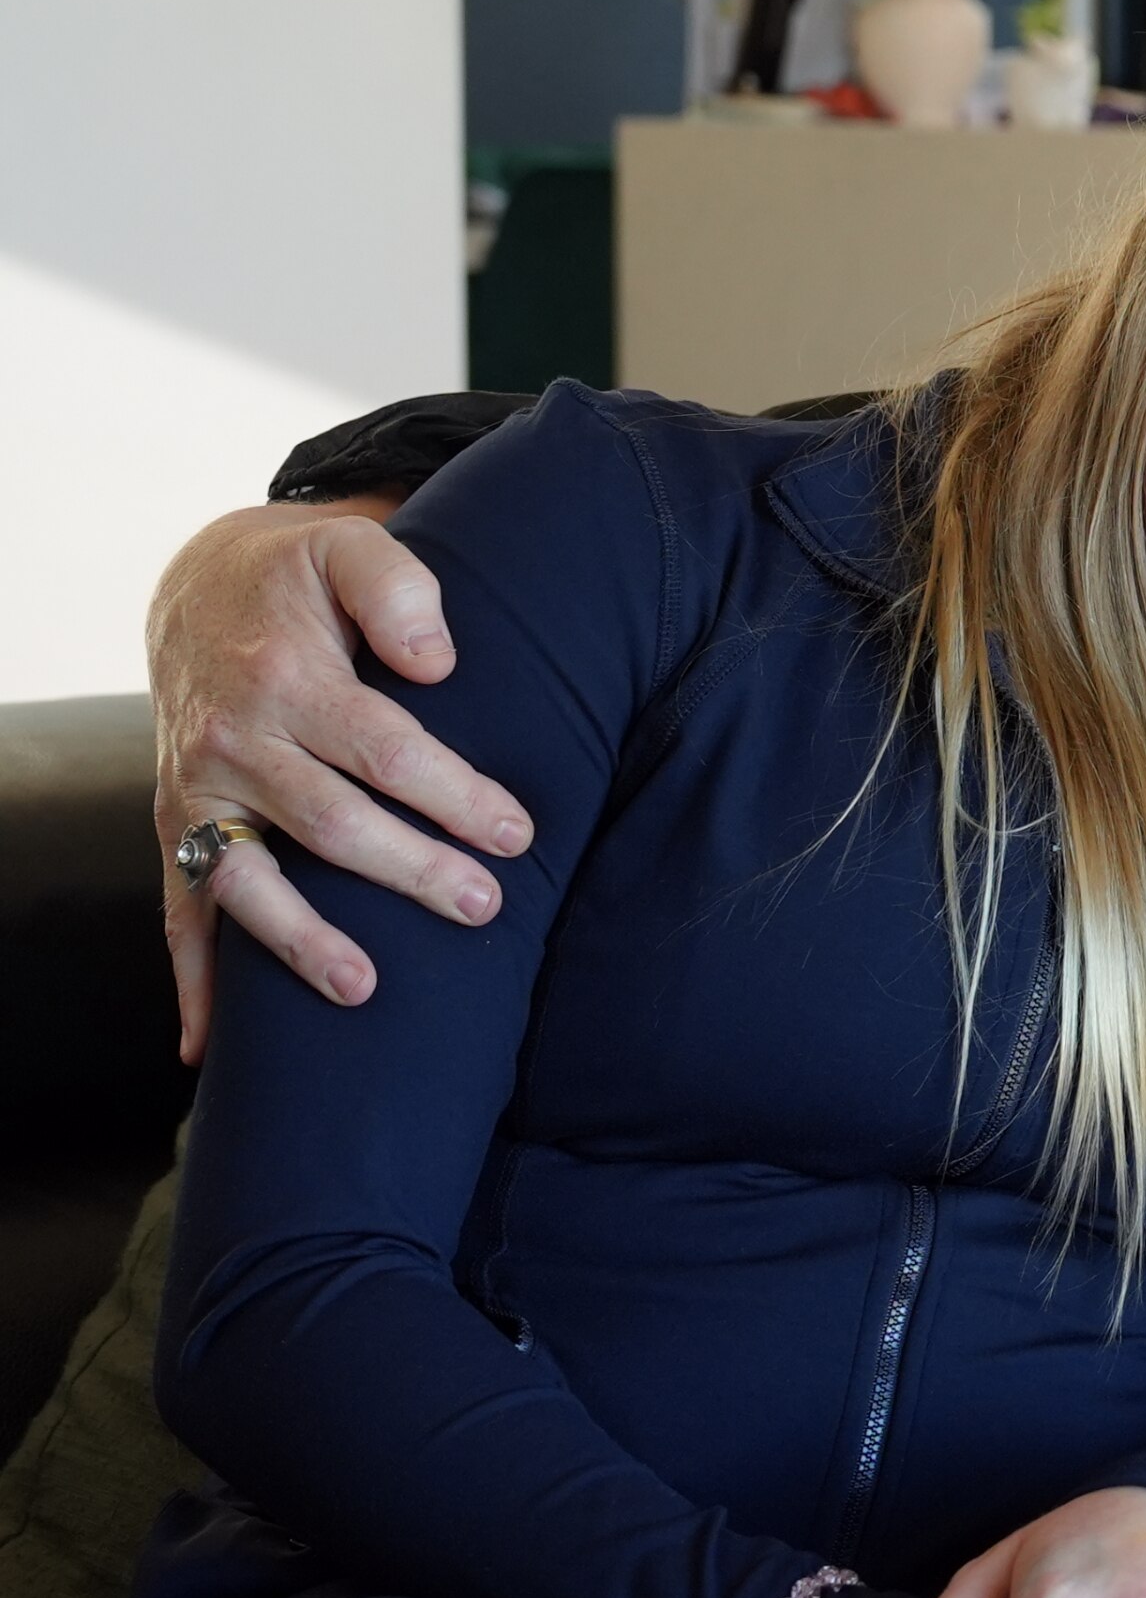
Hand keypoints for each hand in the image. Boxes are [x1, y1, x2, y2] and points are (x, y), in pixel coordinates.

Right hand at [146, 498, 527, 1056]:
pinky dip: (194, 981)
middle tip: (484, 908)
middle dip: (410, 871)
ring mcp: (197, 794)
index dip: (452, 794)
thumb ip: (399, 589)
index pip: (383, 749)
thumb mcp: (348, 549)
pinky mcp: (175, 829)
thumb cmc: (301, 579)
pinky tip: (211, 1048)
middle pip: (329, 822)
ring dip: (301, 940)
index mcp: (286, 678)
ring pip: (246, 880)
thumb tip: (438, 661)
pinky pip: (179, 911)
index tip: (517, 833)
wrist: (202, 590)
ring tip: (363, 988)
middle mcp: (232, 742)